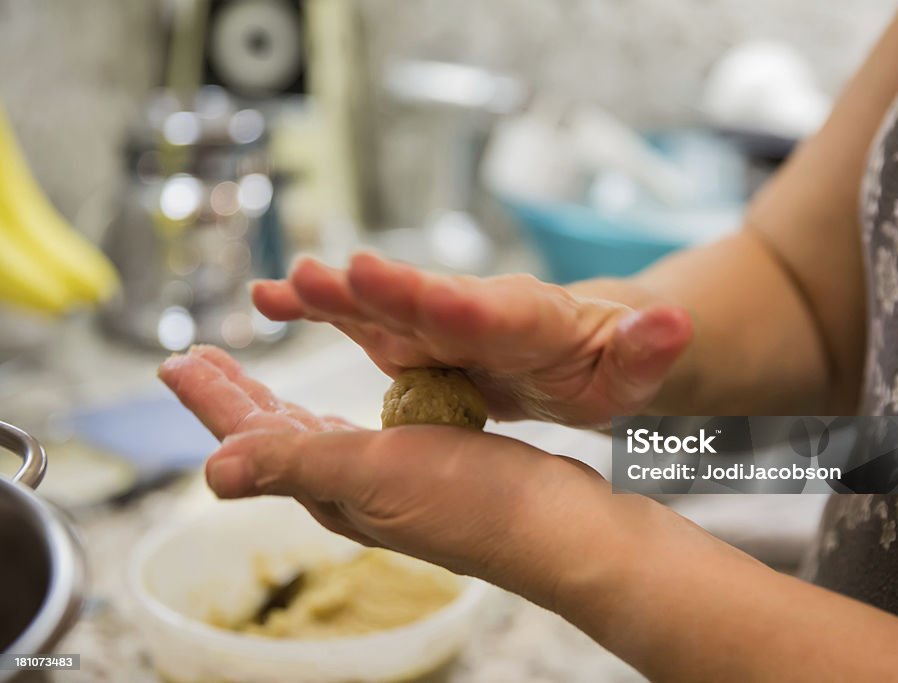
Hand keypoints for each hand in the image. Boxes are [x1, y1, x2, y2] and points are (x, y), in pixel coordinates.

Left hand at [158, 345, 627, 604]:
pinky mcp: (427, 461)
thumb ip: (295, 464)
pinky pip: (364, 424)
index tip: (173, 361)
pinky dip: (338, 403)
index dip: (211, 399)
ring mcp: (390, 477)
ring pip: (315, 429)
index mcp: (330, 486)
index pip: (251, 437)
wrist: (557, 528)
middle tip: (198, 357)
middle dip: (234, 394)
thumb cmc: (473, 502)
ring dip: (277, 399)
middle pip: (274, 433)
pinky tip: (341, 400)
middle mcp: (351, 486)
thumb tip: (211, 472)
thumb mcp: (374, 473)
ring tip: (249, 374)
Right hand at [251, 253, 691, 426]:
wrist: (572, 348)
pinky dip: (319, 310)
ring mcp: (435, 320)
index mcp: (530, 319)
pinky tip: (268, 302)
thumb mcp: (633, 367)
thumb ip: (647, 349)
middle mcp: (472, 308)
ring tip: (282, 287)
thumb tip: (675, 325)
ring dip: (335, 297)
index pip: (496, 312)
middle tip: (338, 273)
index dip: (463, 308)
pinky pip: (360, 321)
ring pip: (381, 305)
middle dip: (385, 290)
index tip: (433, 297)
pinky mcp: (410, 334)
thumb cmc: (602, 361)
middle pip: (426, 298)